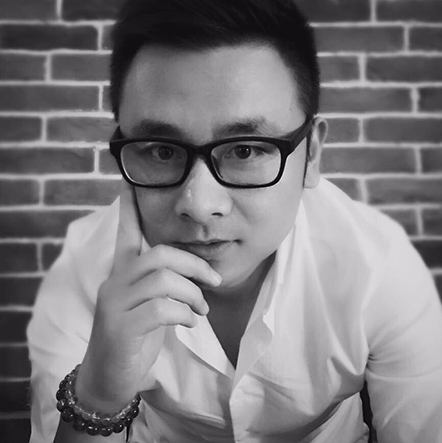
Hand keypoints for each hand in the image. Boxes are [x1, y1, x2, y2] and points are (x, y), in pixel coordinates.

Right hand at [75, 182, 221, 411]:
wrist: (108, 379)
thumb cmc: (134, 337)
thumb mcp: (149, 304)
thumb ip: (163, 284)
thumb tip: (198, 272)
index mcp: (122, 273)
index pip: (126, 233)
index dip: (129, 208)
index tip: (129, 181)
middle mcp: (115, 282)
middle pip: (160, 254)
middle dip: (195, 265)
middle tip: (214, 283)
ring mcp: (115, 304)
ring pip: (163, 279)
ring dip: (193, 294)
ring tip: (201, 310)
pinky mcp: (120, 328)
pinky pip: (161, 309)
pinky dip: (183, 314)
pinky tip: (188, 323)